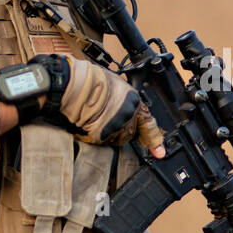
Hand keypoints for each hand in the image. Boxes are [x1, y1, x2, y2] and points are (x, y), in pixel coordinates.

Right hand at [0, 57, 165, 158]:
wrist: (72, 83)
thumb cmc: (89, 79)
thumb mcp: (116, 84)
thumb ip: (124, 100)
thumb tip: (125, 108)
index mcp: (134, 101)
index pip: (149, 124)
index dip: (154, 140)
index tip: (160, 153)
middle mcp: (128, 116)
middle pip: (128, 134)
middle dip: (117, 130)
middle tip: (102, 117)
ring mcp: (115, 127)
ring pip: (113, 140)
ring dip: (105, 133)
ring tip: (92, 116)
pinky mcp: (101, 136)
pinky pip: (98, 141)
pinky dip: (90, 135)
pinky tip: (85, 121)